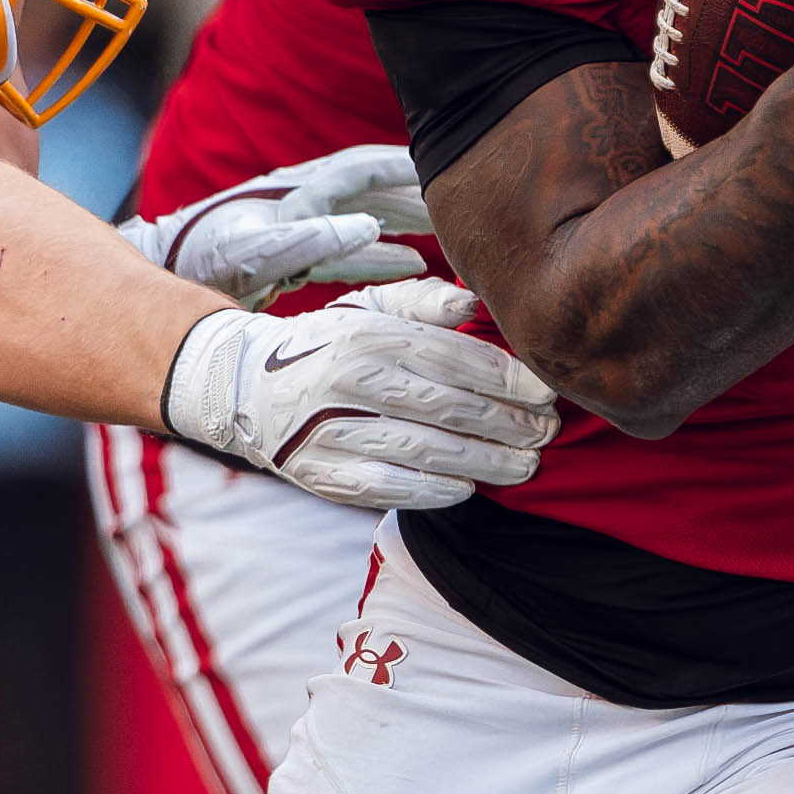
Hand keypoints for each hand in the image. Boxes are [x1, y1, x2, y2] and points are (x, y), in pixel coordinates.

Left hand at [129, 141, 440, 303]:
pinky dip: (380, 257)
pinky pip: (347, 251)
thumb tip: (369, 228)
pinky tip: (409, 271)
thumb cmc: (202, 260)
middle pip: (373, 188)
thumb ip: (309, 238)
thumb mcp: (254, 250)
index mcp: (298, 191)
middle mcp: (301, 201)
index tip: (454, 171)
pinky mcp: (287, 256)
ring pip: (365, 217)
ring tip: (449, 232)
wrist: (158, 275)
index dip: (410, 171)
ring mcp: (295, 227)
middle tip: (467, 198)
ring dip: (405, 223)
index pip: (367, 170)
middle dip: (418, 191)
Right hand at [168, 281, 556, 509]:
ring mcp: (332, 431)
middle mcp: (350, 381)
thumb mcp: (371, 308)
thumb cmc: (330, 344)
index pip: (455, 358)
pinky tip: (469, 487)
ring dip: (485, 462)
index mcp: (370, 335)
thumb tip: (476, 303)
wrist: (244, 386)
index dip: (509, 379)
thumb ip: (426, 302)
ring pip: (425, 451)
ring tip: (525, 465)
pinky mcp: (322, 475)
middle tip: (548, 433)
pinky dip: (435, 491)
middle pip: (448, 407)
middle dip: (508, 423)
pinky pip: (390, 488)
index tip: (549, 393)